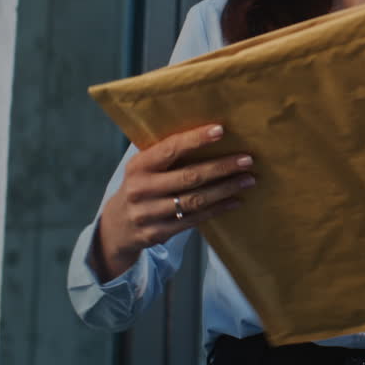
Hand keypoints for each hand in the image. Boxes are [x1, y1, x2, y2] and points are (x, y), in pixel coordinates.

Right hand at [92, 124, 255, 279]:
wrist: (116, 227)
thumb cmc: (140, 187)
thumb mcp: (143, 168)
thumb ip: (167, 156)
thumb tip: (211, 135)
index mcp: (138, 166)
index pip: (170, 149)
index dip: (196, 139)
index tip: (221, 130)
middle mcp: (141, 189)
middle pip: (189, 176)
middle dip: (221, 167)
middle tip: (247, 160)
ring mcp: (148, 213)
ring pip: (195, 200)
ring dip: (225, 189)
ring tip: (248, 180)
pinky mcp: (157, 233)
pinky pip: (194, 219)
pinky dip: (217, 209)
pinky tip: (235, 201)